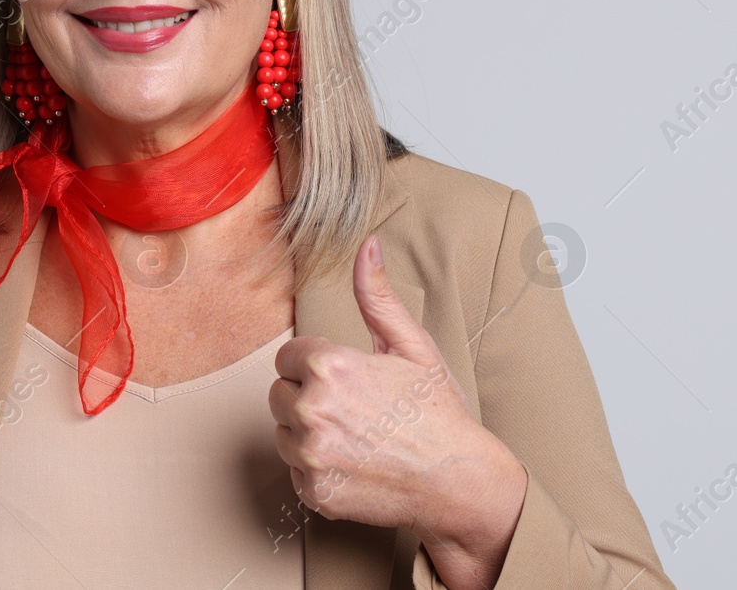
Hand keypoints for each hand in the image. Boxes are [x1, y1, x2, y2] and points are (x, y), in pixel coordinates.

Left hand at [269, 235, 526, 584]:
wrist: (457, 481)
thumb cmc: (437, 411)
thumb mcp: (411, 345)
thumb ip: (377, 296)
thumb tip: (368, 245)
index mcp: (330, 365)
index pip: (288, 357)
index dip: (317, 365)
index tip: (346, 379)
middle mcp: (312, 409)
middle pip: (280, 392)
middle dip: (309, 395)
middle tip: (354, 408)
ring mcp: (310, 454)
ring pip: (283, 431)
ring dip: (308, 432)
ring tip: (355, 435)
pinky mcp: (312, 491)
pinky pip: (294, 469)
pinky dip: (317, 467)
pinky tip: (353, 461)